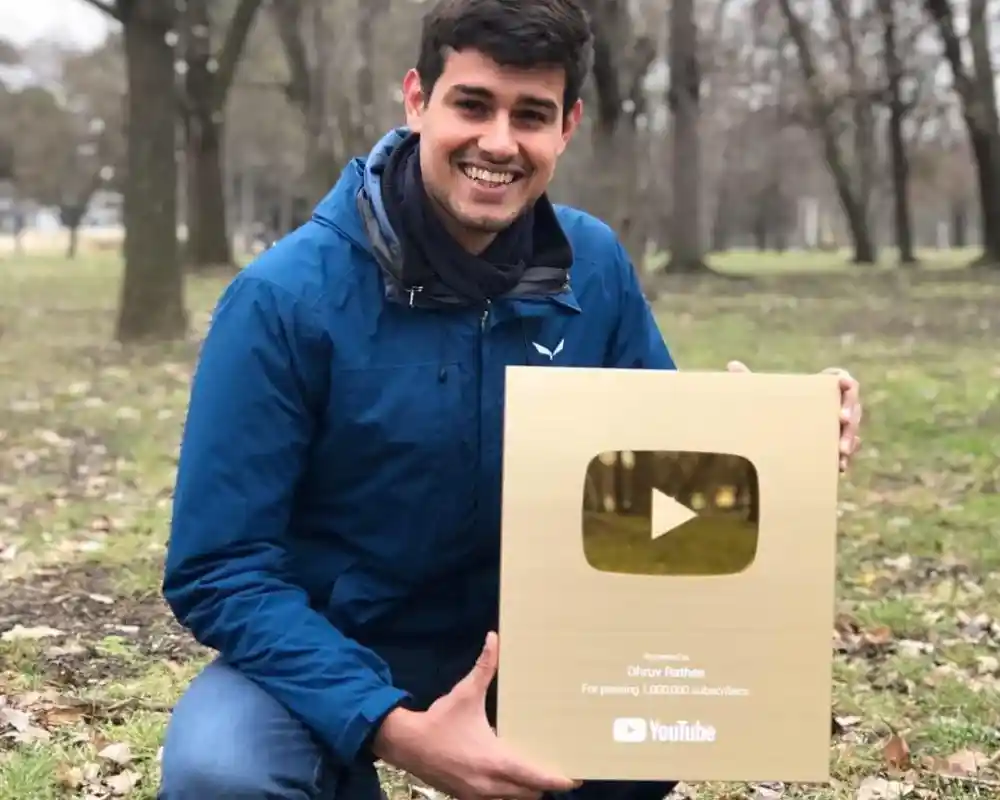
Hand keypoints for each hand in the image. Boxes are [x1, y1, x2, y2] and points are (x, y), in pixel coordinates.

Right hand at [371, 632, 579, 799]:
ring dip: (526, 790)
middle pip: (530, 793)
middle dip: (544, 783)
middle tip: (557, 767)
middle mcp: (490, 785)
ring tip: (536, 773)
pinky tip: (508, 777)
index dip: (558, 779)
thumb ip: (484, 667)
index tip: (575, 776)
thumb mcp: (465, 693)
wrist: (405, 744)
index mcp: (494, 761)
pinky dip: (507, 793)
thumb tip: (495, 638)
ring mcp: (477, 795)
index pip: (535, 778)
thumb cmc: (439, 720)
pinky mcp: (466, 797)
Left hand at [726, 361, 862, 472]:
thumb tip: (732, 366)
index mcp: (819, 389)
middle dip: (850, 412)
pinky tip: (840, 467)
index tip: (843, 385)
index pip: (841, 379)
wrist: (771, 440)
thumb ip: (750, 382)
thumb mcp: (760, 398)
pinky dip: (846, 457)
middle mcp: (833, 406)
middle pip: (853, 405)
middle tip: (841, 420)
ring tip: (840, 451)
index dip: (845, 381)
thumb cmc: (767, 411)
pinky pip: (849, 450)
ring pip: (854, 430)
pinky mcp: (837, 447)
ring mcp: (838, 428)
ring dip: (849, 439)